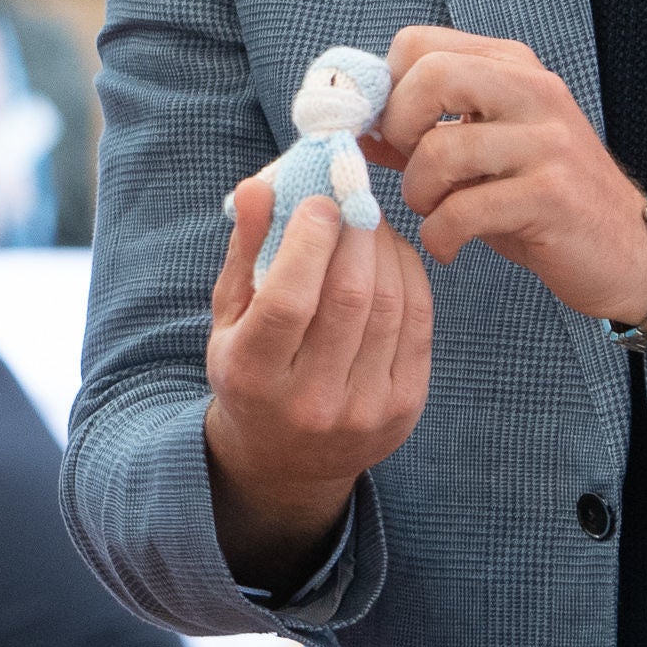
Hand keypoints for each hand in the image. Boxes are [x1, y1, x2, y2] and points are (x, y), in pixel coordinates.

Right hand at [201, 179, 433, 594]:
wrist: (287, 462)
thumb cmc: (249, 373)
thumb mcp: (228, 319)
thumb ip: (244, 251)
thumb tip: (261, 185)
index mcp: (253, 376)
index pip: (290, 300)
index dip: (310, 240)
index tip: (318, 201)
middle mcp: (310, 400)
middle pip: (349, 298)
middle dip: (356, 234)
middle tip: (352, 198)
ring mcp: (364, 409)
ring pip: (391, 306)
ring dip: (386, 249)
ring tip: (370, 222)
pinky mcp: (405, 409)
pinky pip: (418, 325)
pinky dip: (410, 276)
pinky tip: (392, 255)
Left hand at [364, 26, 646, 348]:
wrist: (627, 253)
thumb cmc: (539, 201)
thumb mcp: (478, 155)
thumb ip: (416, 133)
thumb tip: (350, 123)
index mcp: (511, 66)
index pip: (417, 43)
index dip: (385, 90)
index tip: (388, 133)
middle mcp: (534, 90)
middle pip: (429, 76)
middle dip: (399, 130)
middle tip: (412, 168)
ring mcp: (548, 141)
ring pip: (440, 150)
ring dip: (419, 195)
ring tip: (436, 213)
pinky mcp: (553, 195)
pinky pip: (463, 210)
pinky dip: (440, 235)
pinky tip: (450, 245)